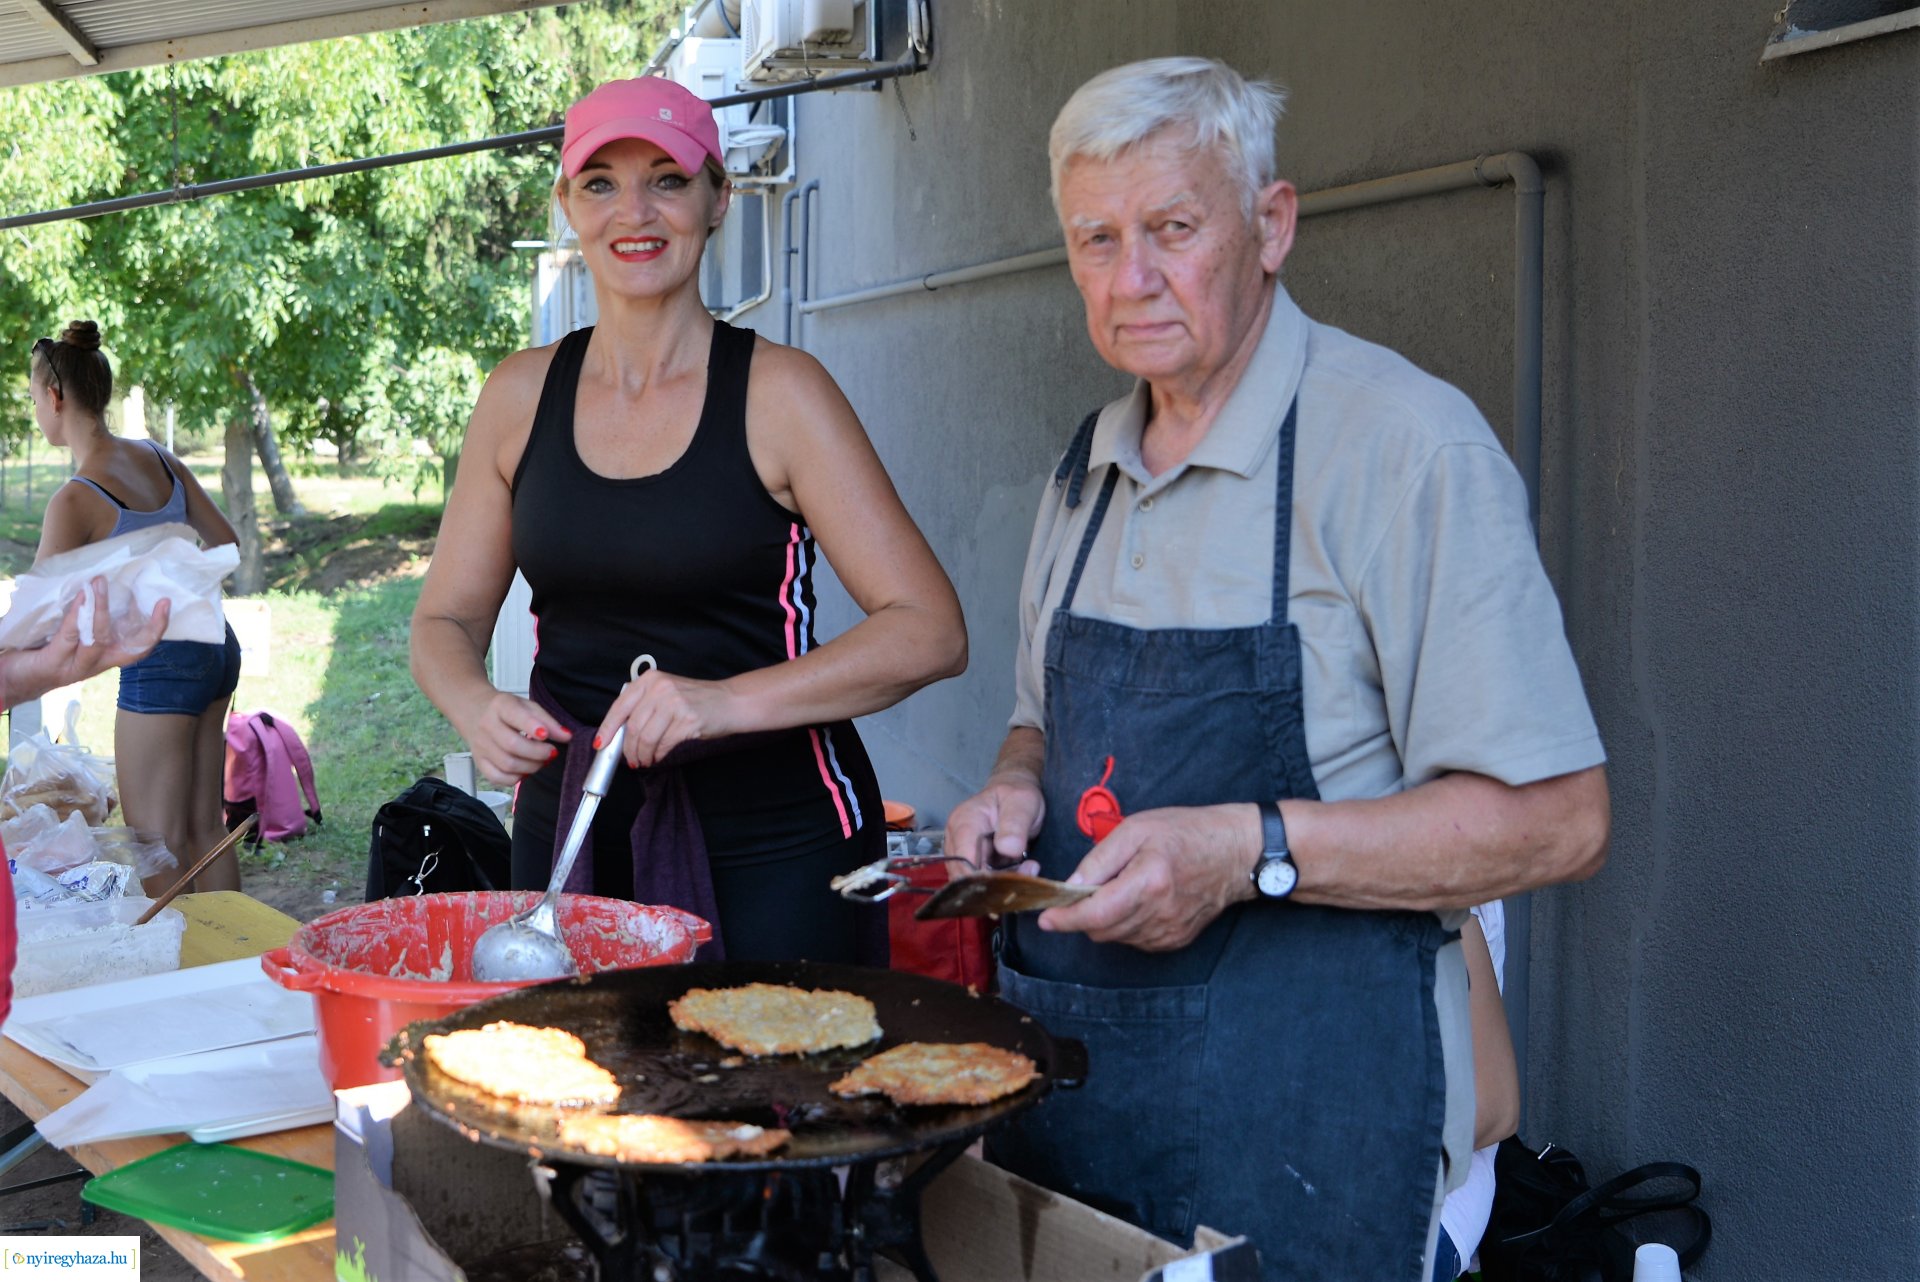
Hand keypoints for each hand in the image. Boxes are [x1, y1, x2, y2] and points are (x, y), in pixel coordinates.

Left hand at [1, 580, 170, 707]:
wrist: (6, 682)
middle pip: (132, 651)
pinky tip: (81, 596)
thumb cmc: (35, 656)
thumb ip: (80, 622)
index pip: (137, 647)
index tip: (166, 603)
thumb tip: (93, 589)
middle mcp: (94, 666)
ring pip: (99, 639)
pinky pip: (71, 636)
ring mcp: (75, 667)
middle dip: (152, 628)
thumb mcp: (64, 639)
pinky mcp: (53, 664)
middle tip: (163, 602)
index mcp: (101, 659)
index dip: (156, 628)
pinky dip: (78, 614)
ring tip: (100, 583)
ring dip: (101, 609)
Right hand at [460, 690, 571, 782]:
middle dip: (538, 753)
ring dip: (531, 767)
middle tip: (551, 752)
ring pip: (507, 764)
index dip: (531, 726)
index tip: (545, 735)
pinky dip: (516, 778)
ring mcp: (481, 745)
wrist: (474, 711)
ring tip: (541, 761)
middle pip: (512, 745)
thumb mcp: (527, 706)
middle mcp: (487, 725)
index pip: (514, 715)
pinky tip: (525, 770)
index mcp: (500, 706)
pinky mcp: (479, 761)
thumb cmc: (505, 710)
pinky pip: (497, 777)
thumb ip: (548, 721)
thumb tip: (567, 737)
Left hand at [595, 667, 740, 767]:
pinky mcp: (688, 721)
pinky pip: (663, 744)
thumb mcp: (666, 692)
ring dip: (642, 755)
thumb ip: (643, 706)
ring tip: (644, 760)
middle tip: (630, 759)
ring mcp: (675, 703)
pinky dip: (657, 755)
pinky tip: (658, 757)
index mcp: (650, 680)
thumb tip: (619, 733)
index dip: (608, 728)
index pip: (620, 706)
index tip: (601, 744)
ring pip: (646, 738)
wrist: (730, 701)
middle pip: (633, 726)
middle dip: (628, 749)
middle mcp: (661, 688)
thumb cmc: (697, 700)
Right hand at [945, 772, 1044, 872]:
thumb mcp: (1023, 803)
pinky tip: (1019, 869)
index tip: (1009, 881)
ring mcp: (961, 851)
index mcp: (964, 821)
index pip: (963, 858)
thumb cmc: (1017, 796)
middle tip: (1029, 870)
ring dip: (1000, 883)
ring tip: (1027, 868)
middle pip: (965, 874)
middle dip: (995, 881)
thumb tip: (1007, 848)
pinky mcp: (970, 861)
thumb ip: (1015, 825)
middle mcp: (956, 838)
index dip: (982, 875)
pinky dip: (1000, 881)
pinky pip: (980, 880)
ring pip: (972, 881)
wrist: (1014, 795)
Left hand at [1037, 803, 1261, 950]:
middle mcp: (1159, 914)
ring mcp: (1169, 932)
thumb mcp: (1138, 829)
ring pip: (1116, 938)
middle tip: (1084, 890)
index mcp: (1149, 883)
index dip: (1065, 919)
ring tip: (1118, 888)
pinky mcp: (1176, 940)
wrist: (1236, 853)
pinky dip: (1125, 925)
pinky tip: (1136, 900)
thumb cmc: (1188, 832)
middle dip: (1082, 915)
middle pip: (1101, 930)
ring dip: (1104, 920)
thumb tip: (1072, 884)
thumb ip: (1100, 859)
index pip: (1095, 914)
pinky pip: (1135, 940)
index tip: (1046, 918)